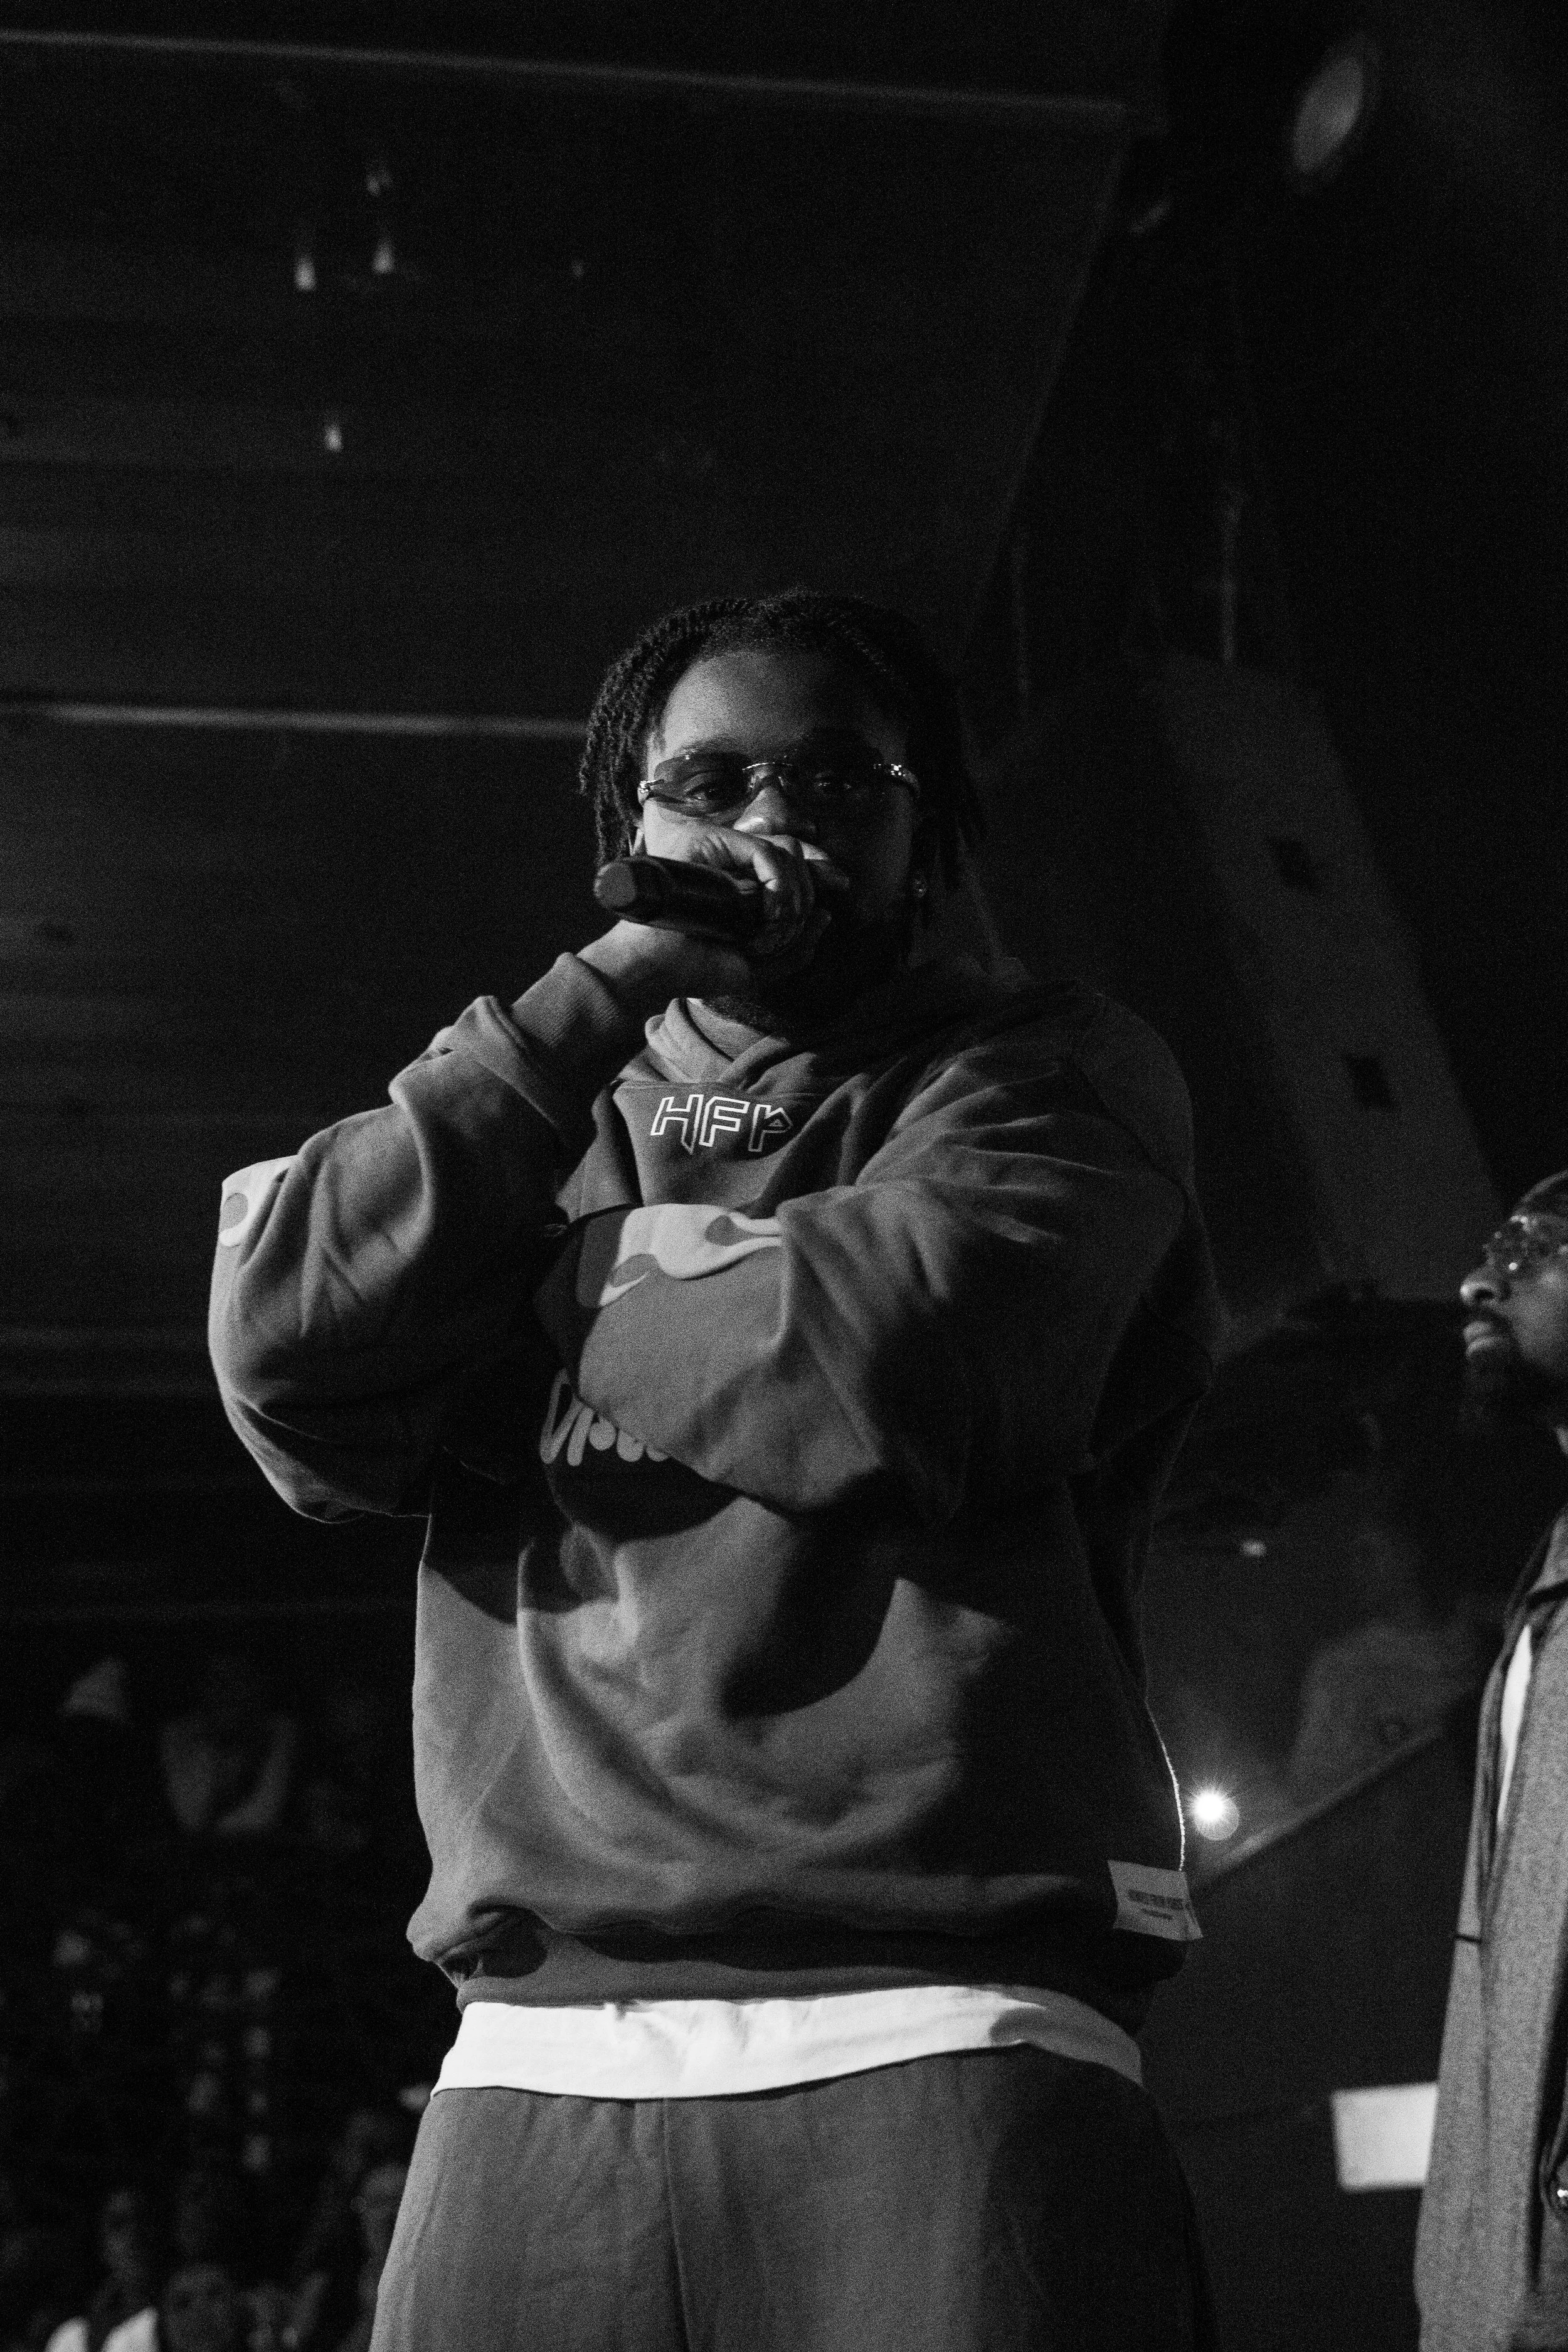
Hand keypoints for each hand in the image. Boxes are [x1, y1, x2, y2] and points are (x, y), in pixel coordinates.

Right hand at [579, 824, 850, 1007]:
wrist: (654, 970)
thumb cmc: (695, 968)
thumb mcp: (759, 968)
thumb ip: (796, 949)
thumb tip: (827, 915)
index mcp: (743, 880)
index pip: (792, 861)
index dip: (818, 873)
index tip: (840, 889)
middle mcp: (733, 859)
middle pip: (795, 854)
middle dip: (806, 894)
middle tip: (787, 931)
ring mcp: (720, 848)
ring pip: (786, 854)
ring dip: (791, 898)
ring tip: (767, 933)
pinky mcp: (710, 842)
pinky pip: (767, 853)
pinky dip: (778, 887)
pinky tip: (765, 915)